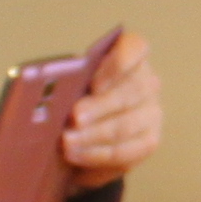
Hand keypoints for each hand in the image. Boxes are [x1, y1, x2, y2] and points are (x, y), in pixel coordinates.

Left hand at [67, 29, 163, 187]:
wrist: (85, 133)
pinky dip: (96, 154)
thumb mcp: (70, 84)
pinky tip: (74, 154)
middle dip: (100, 105)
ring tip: (66, 140)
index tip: (94, 81)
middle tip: (74, 116)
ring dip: (94, 134)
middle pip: (131, 90)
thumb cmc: (75, 98)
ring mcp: (151, 113)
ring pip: (127, 124)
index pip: (135, 47)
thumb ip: (66, 82)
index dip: (117, 63)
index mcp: (129, 55)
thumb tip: (48, 92)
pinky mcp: (148, 142)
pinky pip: (125, 151)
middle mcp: (147, 81)